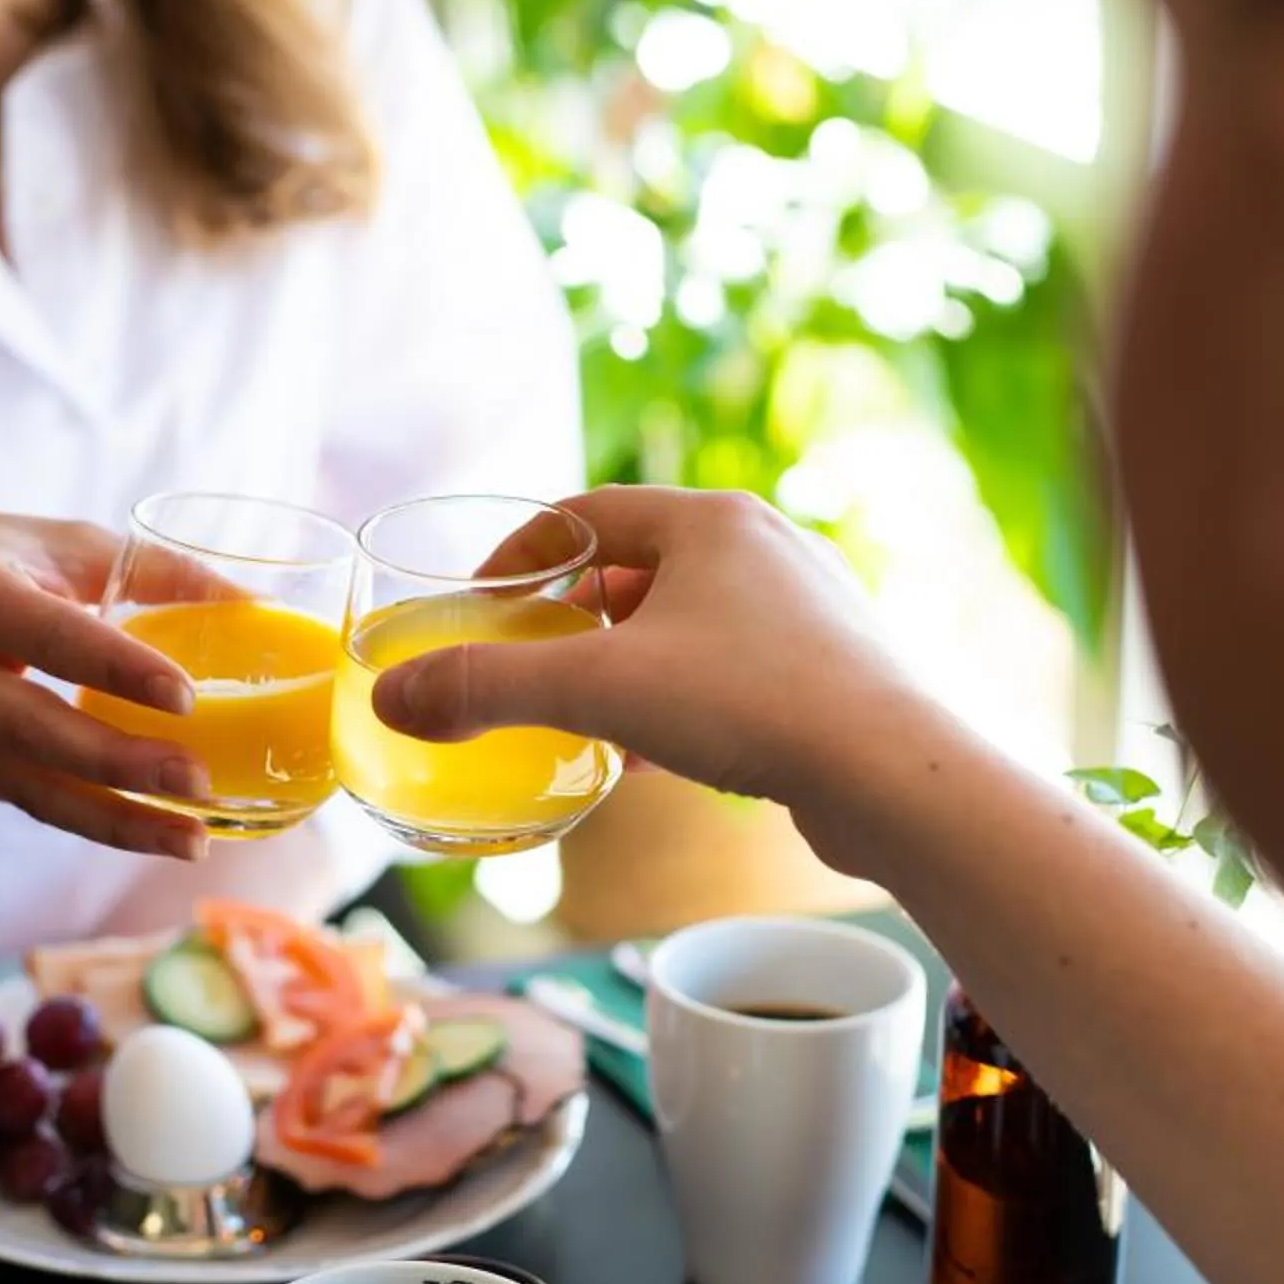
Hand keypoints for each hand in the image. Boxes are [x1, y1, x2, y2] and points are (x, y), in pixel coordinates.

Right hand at [0, 514, 212, 858]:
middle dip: (120, 764)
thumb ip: (146, 566)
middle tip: (198, 780)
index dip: (115, 669)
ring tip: (194, 839)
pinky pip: (40, 806)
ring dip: (119, 822)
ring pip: (38, 792)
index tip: (183, 696)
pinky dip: (102, 825)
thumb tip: (253, 600)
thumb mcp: (51, 543)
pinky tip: (162, 834)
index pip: (49, 637)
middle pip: (38, 732)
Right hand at [370, 488, 935, 814]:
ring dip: (629, 662)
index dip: (519, 553)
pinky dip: (682, 699)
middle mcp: (767, 547)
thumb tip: (389, 698)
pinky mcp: (836, 669)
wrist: (894, 775)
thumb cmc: (753, 706)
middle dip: (575, 614)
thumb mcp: (597, 691)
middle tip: (529, 662)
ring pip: (690, 621)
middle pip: (640, 563)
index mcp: (711, 519)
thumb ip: (487, 688)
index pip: (587, 508)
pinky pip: (735, 668)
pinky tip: (657, 756)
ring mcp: (809, 608)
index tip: (479, 605)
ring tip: (587, 713)